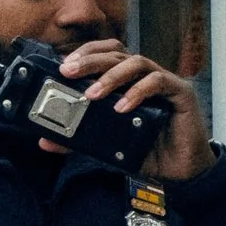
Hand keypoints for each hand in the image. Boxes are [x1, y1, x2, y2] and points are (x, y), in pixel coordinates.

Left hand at [57, 41, 213, 180]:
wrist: (178, 171)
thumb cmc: (145, 150)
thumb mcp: (105, 144)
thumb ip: (78, 140)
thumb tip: (45, 141)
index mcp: (126, 81)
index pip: (105, 54)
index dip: (85, 54)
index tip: (62, 66)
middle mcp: (143, 76)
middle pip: (117, 54)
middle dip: (90, 60)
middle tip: (68, 71)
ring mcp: (164, 81)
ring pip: (137, 62)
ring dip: (112, 76)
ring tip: (92, 93)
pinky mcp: (181, 92)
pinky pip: (159, 81)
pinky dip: (137, 92)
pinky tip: (122, 107)